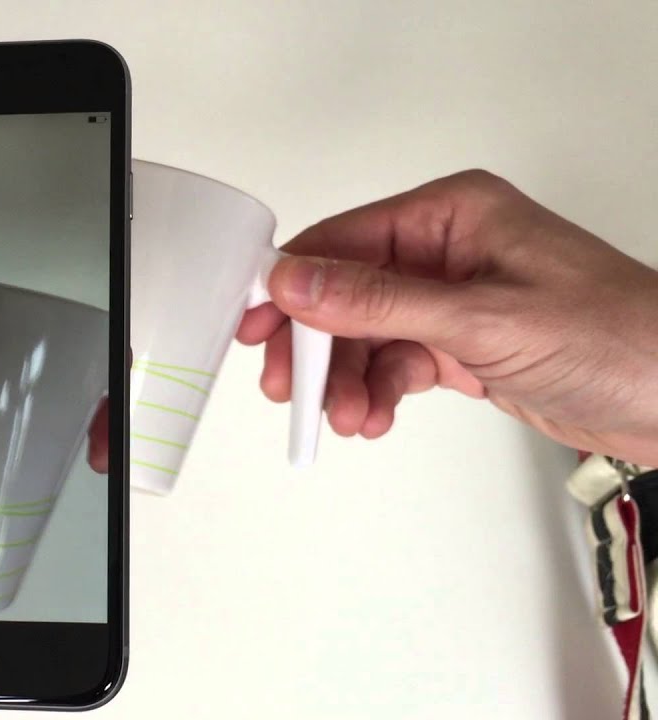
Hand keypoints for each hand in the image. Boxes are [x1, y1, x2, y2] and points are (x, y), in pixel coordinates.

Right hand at [238, 169, 657, 465]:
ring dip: (349, 381)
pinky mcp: (463, 344)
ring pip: (366, 336)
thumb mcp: (482, 319)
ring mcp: (453, 299)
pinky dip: (379, 392)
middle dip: (319, 346)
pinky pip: (396, 362)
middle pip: (345, 293)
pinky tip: (375, 416)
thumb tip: (297, 282)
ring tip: (349, 418)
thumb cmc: (617, 336)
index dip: (292, 285)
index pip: (343, 240)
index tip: (256, 326)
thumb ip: (380, 301)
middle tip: (292, 389)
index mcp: (452, 215)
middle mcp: (446, 250)